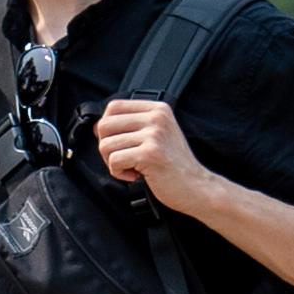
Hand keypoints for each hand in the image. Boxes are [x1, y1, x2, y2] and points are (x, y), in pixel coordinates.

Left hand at [93, 97, 210, 213]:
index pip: (114, 107)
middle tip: (123, 159)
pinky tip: (136, 176)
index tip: (118, 143)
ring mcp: (154, 135)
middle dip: (107, 147)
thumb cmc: (174, 165)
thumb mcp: (158, 135)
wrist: (196, 187)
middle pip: (105, 125)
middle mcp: (156, 117)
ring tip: (132, 168)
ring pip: (106, 145)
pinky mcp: (149, 154)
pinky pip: (114, 161)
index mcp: (158, 109)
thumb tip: (97, 126)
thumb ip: (133, 126)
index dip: (107, 127)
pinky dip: (119, 173)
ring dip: (113, 162)